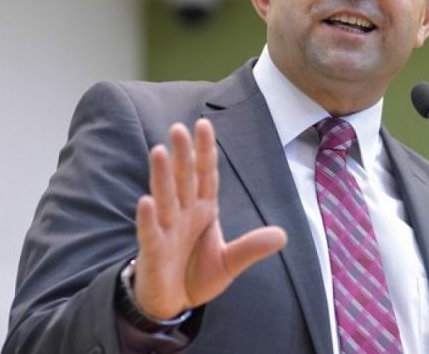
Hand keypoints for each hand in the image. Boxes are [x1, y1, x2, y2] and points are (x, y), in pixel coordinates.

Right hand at [133, 119, 287, 318]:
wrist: (172, 304)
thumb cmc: (196, 275)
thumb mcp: (229, 262)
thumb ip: (251, 247)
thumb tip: (283, 235)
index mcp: (203, 209)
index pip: (205, 175)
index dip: (205, 151)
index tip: (204, 124)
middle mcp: (183, 213)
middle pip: (183, 179)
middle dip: (182, 155)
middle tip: (179, 128)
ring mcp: (165, 229)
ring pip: (164, 197)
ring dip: (162, 176)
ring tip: (159, 151)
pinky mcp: (153, 251)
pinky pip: (149, 232)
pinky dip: (147, 217)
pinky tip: (145, 201)